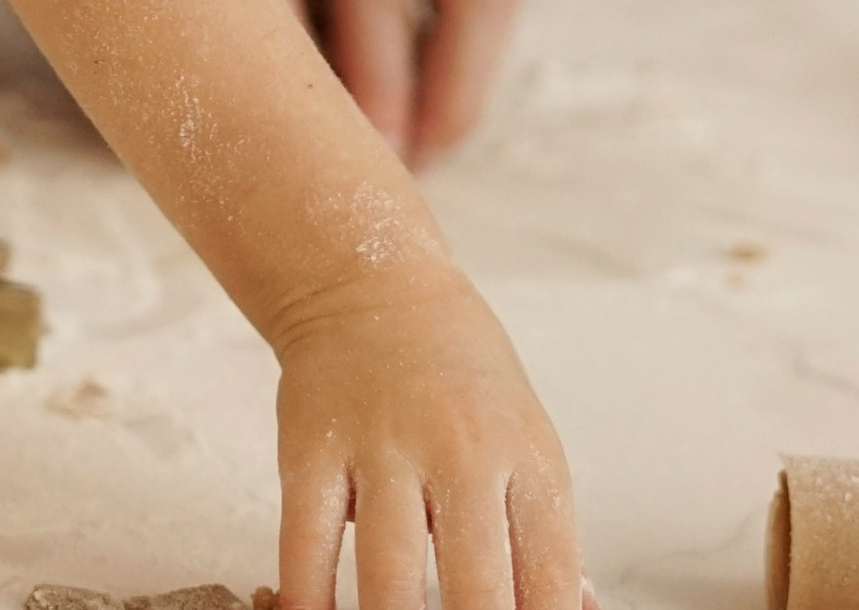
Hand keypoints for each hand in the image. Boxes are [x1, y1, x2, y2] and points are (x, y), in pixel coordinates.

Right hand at [274, 263, 580, 609]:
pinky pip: (308, 548)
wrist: (372, 281)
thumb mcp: (526, 439)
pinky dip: (309, 603)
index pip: (551, 584)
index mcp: (528, 460)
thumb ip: (545, 535)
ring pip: (389, 582)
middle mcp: (462, 453)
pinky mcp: (313, 448)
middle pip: (478, 595)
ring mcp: (383, 449)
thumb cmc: (461, 376)